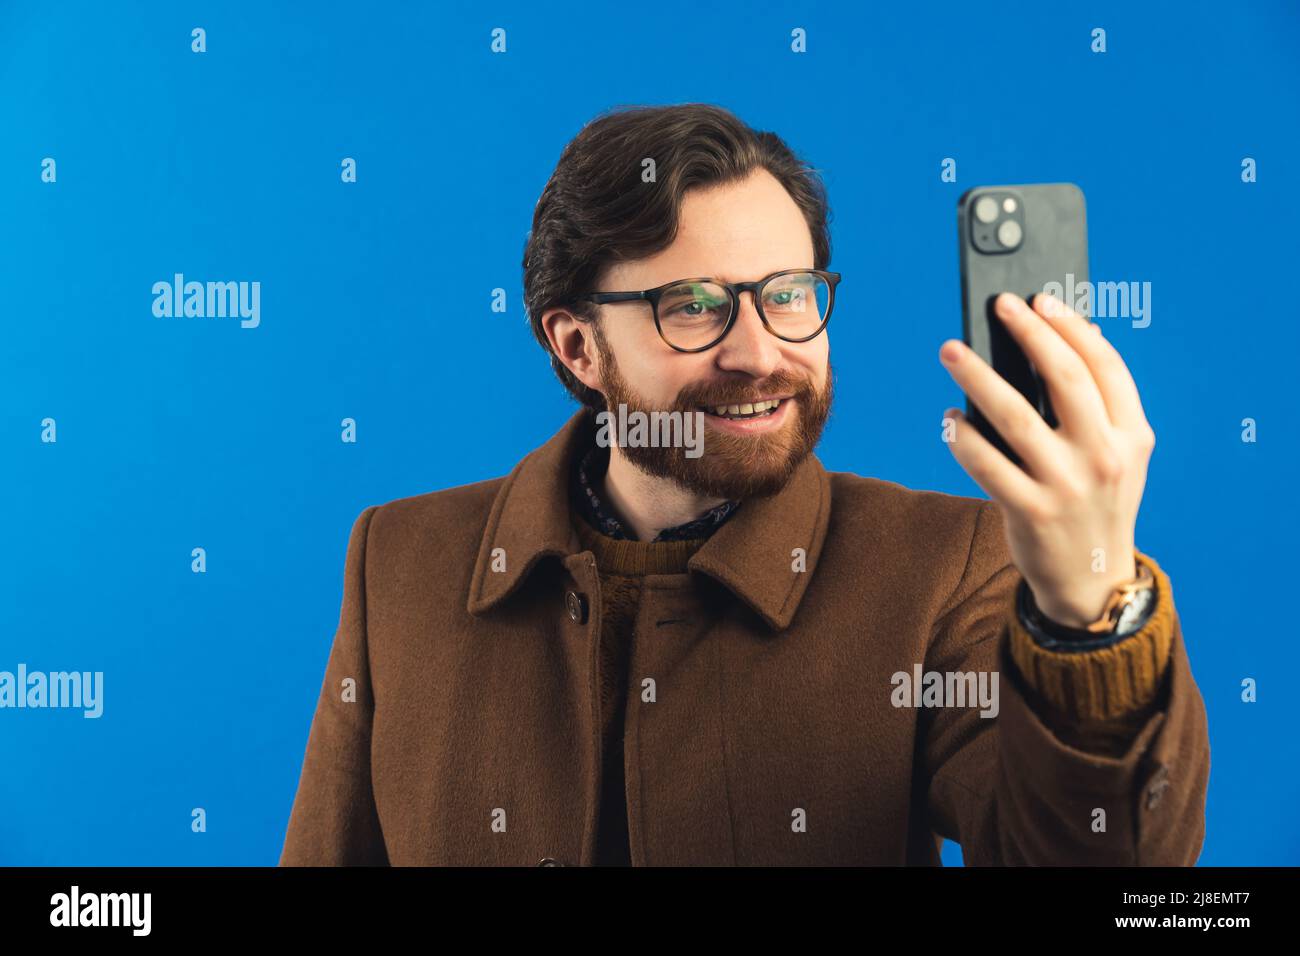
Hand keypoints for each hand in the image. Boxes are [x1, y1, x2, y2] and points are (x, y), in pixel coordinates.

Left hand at [937, 292, 1155, 626]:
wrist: (1092, 578)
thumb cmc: (1094, 502)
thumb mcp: (1115, 456)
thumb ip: (1095, 409)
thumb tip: (1050, 344)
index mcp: (1130, 435)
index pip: (1104, 366)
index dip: (1070, 327)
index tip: (1040, 300)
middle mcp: (1103, 456)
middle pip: (1065, 379)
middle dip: (1030, 334)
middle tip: (999, 306)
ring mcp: (1067, 485)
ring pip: (1014, 416)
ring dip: (977, 377)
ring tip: (951, 351)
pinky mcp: (1030, 511)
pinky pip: (985, 463)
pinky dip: (962, 437)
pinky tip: (949, 419)